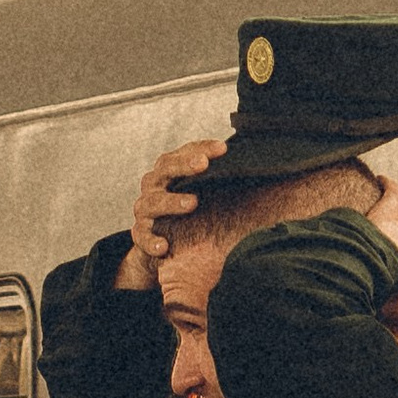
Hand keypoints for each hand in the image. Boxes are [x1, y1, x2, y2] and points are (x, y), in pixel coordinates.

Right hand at [115, 140, 226, 290]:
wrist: (158, 248)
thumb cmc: (186, 216)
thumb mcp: (201, 196)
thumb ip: (217, 183)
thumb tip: (258, 172)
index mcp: (169, 172)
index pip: (183, 153)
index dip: (201, 148)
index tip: (223, 148)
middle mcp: (154, 187)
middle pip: (164, 170)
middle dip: (184, 165)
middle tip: (203, 164)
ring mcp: (145, 211)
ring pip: (152, 202)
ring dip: (172, 202)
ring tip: (192, 203)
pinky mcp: (139, 236)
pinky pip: (142, 237)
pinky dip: (152, 241)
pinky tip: (164, 246)